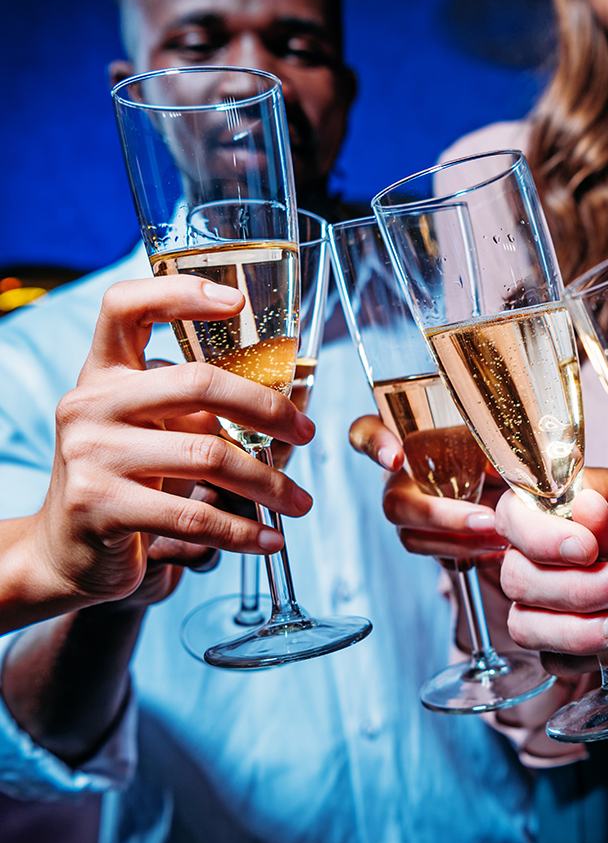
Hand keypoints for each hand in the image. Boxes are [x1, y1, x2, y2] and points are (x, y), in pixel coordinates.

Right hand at [5, 275, 314, 632]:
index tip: (239, 302)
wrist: (66, 549)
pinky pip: (193, 516)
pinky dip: (242, 531)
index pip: (126, 307)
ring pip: (207, 456)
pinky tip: (269, 539)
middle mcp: (90, 403)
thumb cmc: (124, 480)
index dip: (180, 293)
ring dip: (268, 484)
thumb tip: (289, 403)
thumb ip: (195, 407)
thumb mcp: (149, 429)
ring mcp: (91, 454)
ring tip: (300, 503)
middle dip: (267, 409)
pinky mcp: (100, 506)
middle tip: (306, 433)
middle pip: (196, 382)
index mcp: (103, 372)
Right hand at [349, 413, 507, 561]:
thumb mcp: (490, 441)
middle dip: (440, 515)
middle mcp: (398, 479)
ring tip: (500, 536)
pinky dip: (470, 555)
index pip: (366, 433)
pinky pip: (437, 556)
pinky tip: (498, 550)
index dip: (374, 444)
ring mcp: (409, 513)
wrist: (503, 489)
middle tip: (486, 519)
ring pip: (412, 537)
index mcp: (405, 440)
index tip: (395, 457)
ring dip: (459, 542)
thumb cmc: (487, 453)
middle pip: (395, 503)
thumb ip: (490, 442)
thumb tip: (509, 455)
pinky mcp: (427, 540)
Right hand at [494, 469, 607, 676]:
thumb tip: (588, 508)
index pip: (511, 516)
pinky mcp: (562, 643)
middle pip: (517, 580)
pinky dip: (600, 655)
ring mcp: (541, 603)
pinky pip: (558, 661)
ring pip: (527, 628)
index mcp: (548, 507)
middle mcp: (533, 555)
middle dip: (578, 589)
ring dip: (583, 632)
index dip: (540, 538)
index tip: (588, 549)